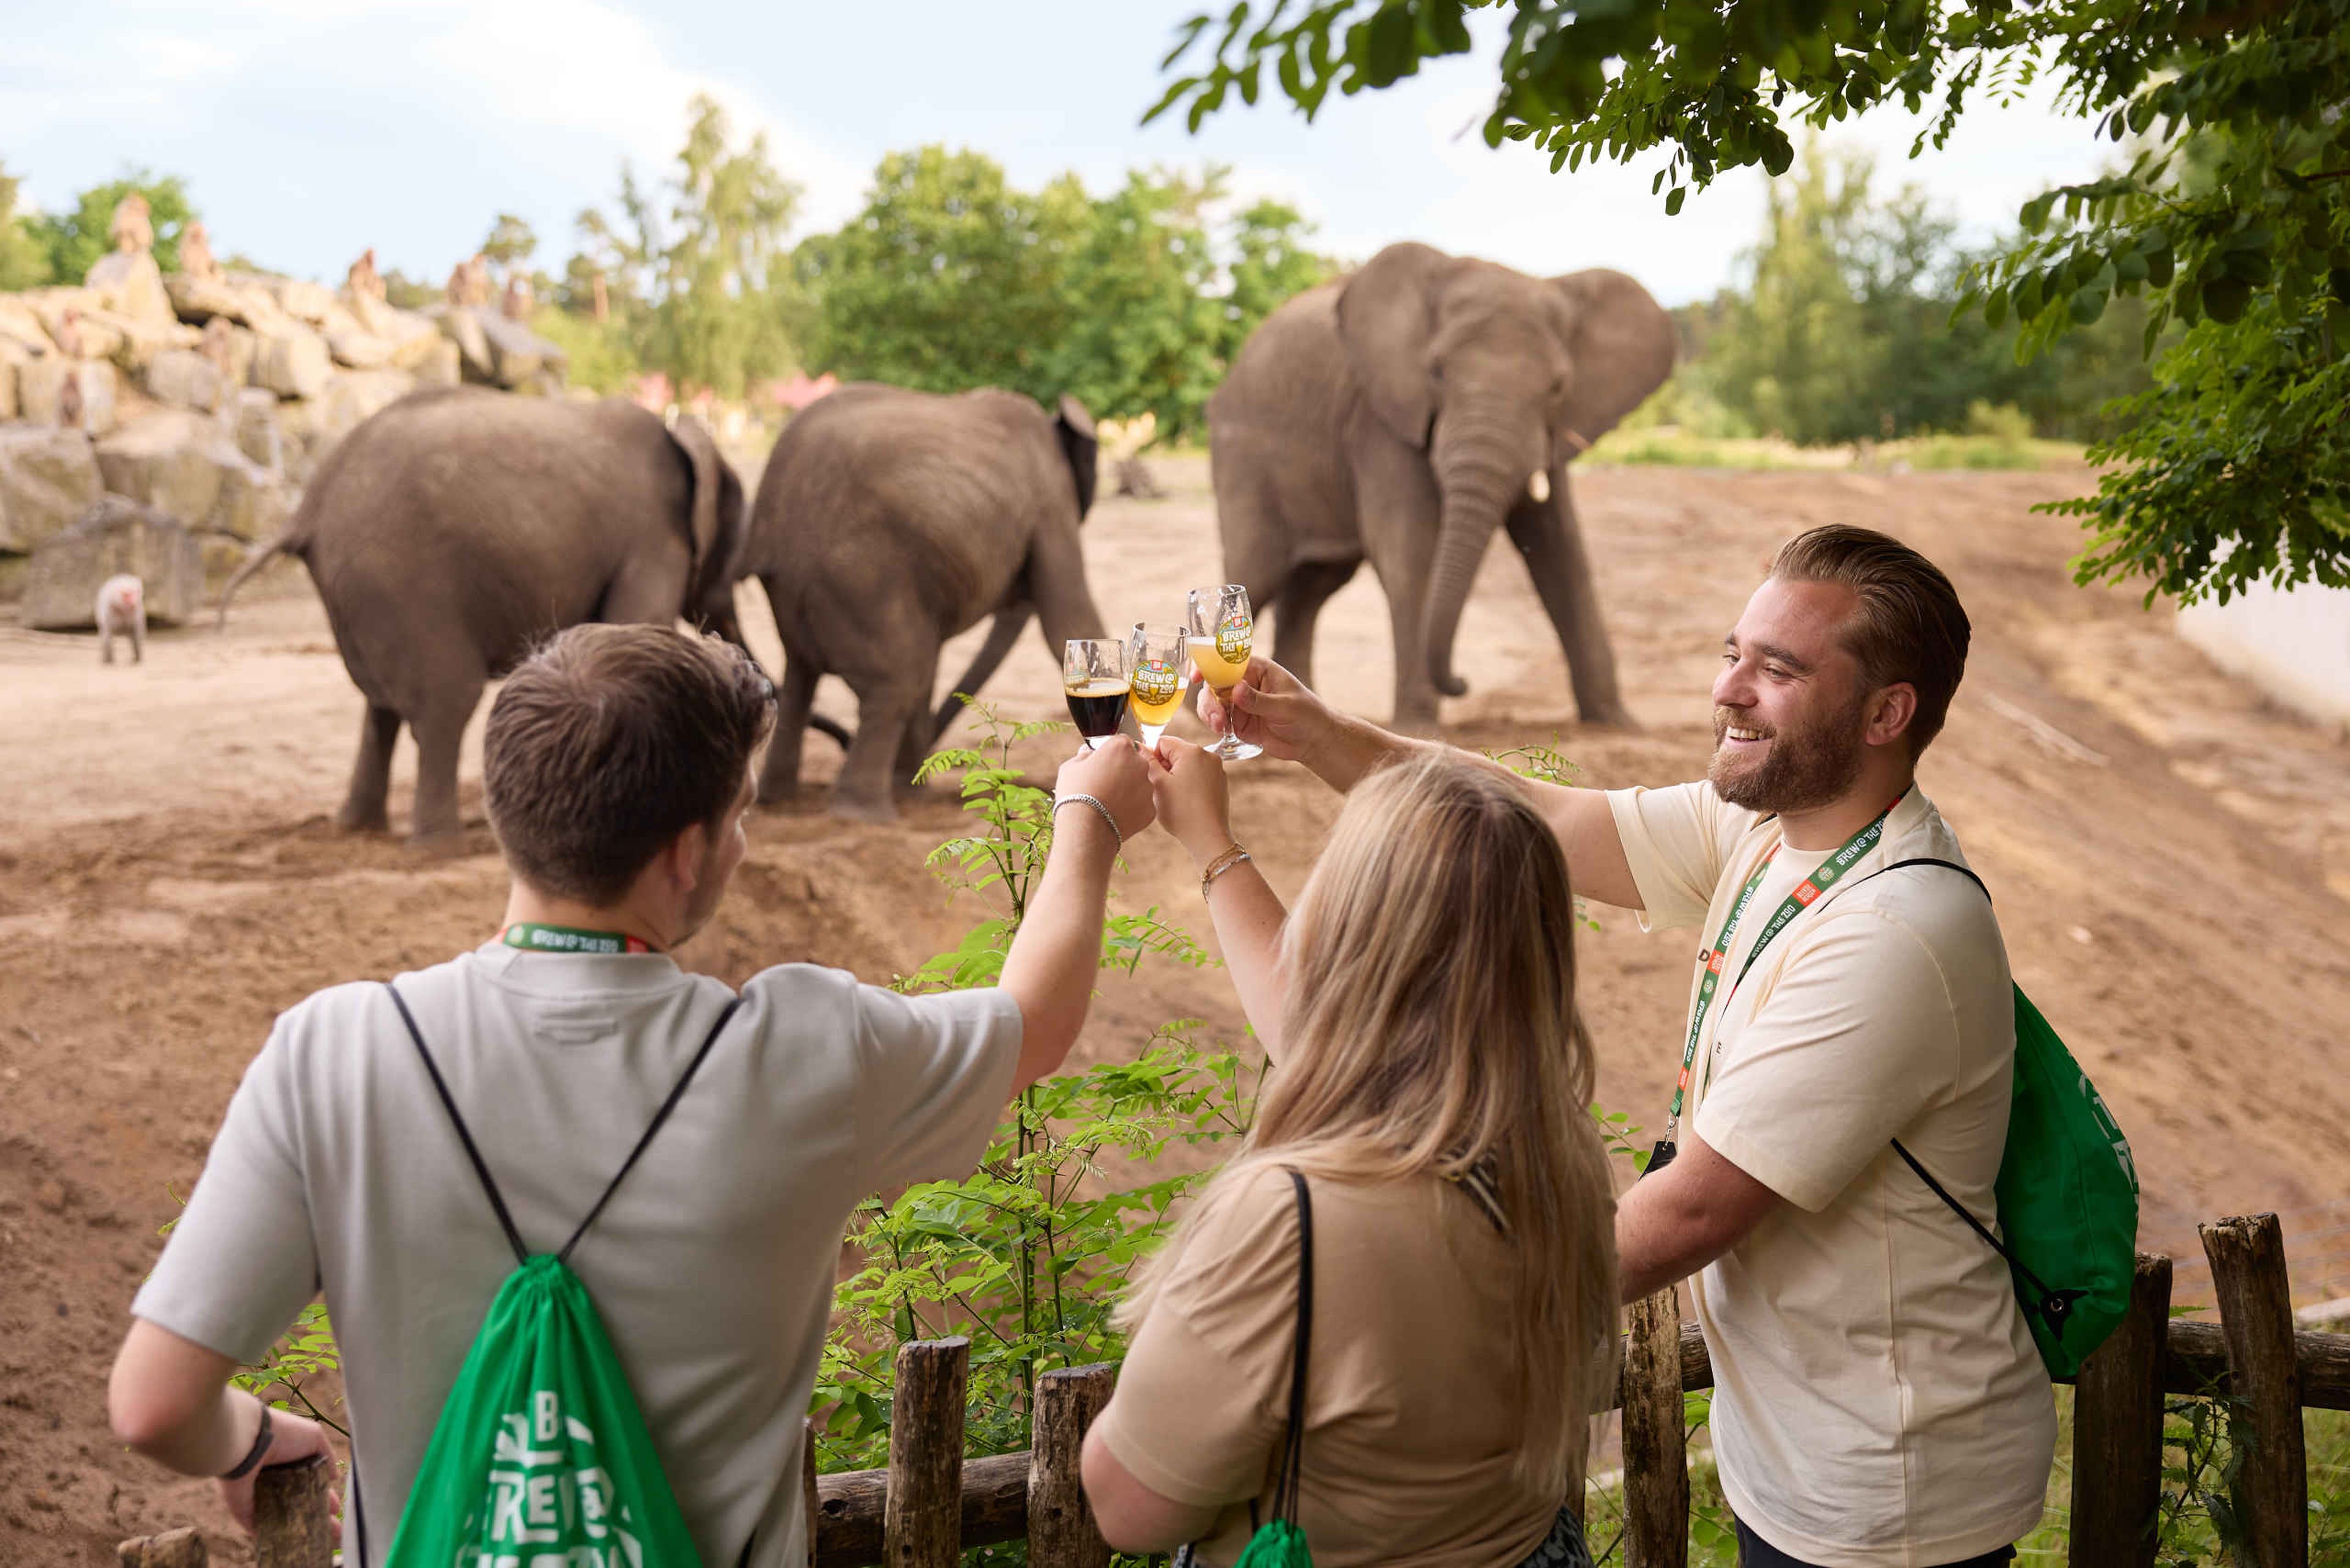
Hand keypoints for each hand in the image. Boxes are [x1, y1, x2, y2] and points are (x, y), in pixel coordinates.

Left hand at [220, 1408, 338, 1535]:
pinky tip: (286, 1543)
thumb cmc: (284, 1434)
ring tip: (315, 1541)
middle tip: (332, 1531)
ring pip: (281, 1515)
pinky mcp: (244, 1508)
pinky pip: (258, 1524)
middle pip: (299, 1502)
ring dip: (297, 1528)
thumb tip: (334, 1477)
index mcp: (293, 1460)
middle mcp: (276, 1478)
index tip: (335, 1510)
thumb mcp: (315, 1437)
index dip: (325, 1496)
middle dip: (316, 1516)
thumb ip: (326, 1457)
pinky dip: (269, 1533)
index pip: (312, 1483)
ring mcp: (259, 1494)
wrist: (248, 1440)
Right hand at [1056, 739, 1154, 841]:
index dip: (1111, 752)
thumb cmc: (1076, 794)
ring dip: (1129, 789)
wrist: (1086, 829)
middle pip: (1134, 762)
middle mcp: (1140, 764)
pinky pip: (1142, 804)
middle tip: (1105, 783)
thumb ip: (1084, 755)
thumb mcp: (1071, 766)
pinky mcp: (1151, 809)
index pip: (1121, 742)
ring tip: (1109, 801)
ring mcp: (1148, 787)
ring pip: (1140, 783)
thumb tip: (1088, 754)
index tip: (1103, 763)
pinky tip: (1116, 813)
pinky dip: (1132, 807)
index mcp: (1121, 748)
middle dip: (1123, 770)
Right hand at [1146, 738, 1231, 863]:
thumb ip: (1148, 761)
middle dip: (1166, 766)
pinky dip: (1190, 783)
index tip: (1153, 776)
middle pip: (1177, 752)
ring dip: (1177, 775)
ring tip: (1175, 796)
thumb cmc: (1182, 812)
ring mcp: (1217, 769)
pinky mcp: (1220, 782)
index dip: (1153, 757)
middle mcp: (1208, 755)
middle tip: (1163, 788)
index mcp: (1192, 751)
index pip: (1163, 742)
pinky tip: (1186, 800)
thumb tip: (1140, 747)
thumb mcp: (1158, 784)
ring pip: (1188, 764)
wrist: (1207, 836)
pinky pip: (1199, 775)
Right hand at [1196, 658, 1328, 764]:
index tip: (1197, 677)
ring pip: (1212, 703)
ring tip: (1220, 728)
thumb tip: (1235, 690)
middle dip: (1210, 700)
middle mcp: (1245, 683)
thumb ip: (1259, 700)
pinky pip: (1218, 720)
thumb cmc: (1307, 715)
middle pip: (1215, 684)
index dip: (1209, 665)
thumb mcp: (1285, 706)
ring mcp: (1239, 704)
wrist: (1313, 741)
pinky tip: (1223, 731)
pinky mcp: (1238, 722)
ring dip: (1210, 714)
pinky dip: (1215, 725)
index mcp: (1257, 669)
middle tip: (1217, 718)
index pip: (1228, 661)